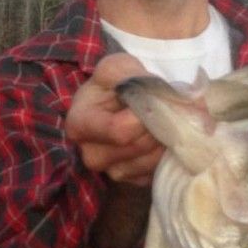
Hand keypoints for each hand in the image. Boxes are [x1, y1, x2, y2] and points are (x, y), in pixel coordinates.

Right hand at [65, 54, 163, 186]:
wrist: (117, 101)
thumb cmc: (114, 83)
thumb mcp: (117, 67)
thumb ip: (133, 76)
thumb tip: (162, 97)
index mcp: (80, 125)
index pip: (120, 131)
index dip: (144, 115)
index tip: (153, 98)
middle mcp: (92, 155)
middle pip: (138, 146)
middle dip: (159, 125)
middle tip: (167, 108)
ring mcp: (111, 172)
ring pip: (151, 160)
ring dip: (166, 139)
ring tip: (165, 120)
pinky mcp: (132, 180)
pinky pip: (157, 171)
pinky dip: (166, 153)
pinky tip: (162, 136)